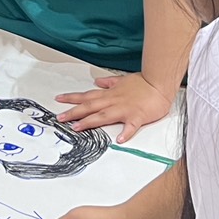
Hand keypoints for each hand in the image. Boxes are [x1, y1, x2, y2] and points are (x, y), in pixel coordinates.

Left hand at [55, 72, 173, 141]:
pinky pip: (131, 126)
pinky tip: (120, 139)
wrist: (160, 83)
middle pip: (90, 106)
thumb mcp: (123, 79)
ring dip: (89, 121)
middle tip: (60, 118)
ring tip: (77, 127)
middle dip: (73, 112)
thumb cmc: (143, 82)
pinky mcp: (138, 117)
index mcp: (110, 94)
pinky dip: (126, 132)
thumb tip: (98, 82)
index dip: (72, 98)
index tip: (59, 100)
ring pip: (103, 115)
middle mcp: (113, 101)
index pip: (87, 96)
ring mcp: (125, 109)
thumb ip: (109, 82)